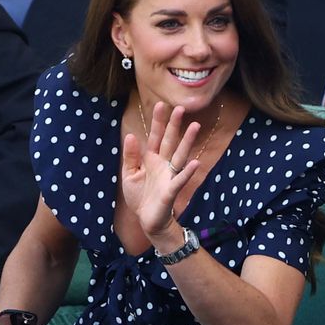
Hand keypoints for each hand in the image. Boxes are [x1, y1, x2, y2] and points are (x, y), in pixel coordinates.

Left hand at [121, 103, 200, 244]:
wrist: (147, 219)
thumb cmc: (140, 196)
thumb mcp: (129, 174)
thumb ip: (131, 156)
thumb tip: (131, 135)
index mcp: (151, 159)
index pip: (155, 137)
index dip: (158, 122)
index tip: (161, 105)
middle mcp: (163, 164)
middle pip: (170, 141)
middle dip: (174, 125)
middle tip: (180, 108)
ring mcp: (169, 176)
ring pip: (179, 155)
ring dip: (187, 141)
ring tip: (195, 126)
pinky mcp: (171, 190)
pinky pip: (180, 180)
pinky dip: (187, 172)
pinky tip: (195, 163)